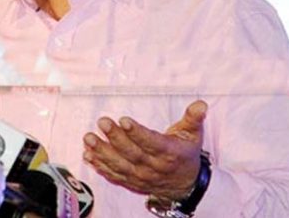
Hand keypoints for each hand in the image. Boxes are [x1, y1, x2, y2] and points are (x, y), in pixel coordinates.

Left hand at [82, 100, 206, 199]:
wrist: (185, 185)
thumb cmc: (185, 154)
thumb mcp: (193, 135)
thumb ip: (193, 119)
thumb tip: (201, 104)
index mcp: (169, 153)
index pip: (152, 143)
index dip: (137, 133)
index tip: (124, 120)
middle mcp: (154, 167)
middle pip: (132, 153)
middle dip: (115, 138)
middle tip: (102, 122)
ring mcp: (141, 177)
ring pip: (120, 166)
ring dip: (102, 152)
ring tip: (88, 138)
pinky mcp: (131, 182)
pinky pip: (114, 175)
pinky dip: (100, 166)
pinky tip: (88, 155)